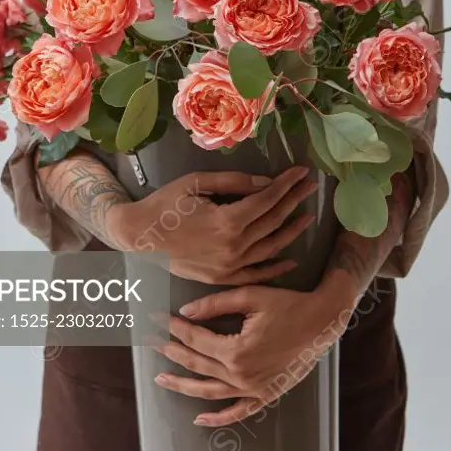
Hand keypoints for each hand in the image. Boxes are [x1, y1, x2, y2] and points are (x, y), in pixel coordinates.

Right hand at [108, 166, 317, 284]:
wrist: (140, 236)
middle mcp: (233, 247)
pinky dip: (275, 267)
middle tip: (310, 187)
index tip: (302, 172)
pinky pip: (256, 273)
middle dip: (294, 201)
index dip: (287, 184)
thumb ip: (235, 183)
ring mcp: (228, 266)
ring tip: (308, 216)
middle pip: (272, 221)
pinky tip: (290, 258)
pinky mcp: (222, 278)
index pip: (267, 200)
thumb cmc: (166, 203)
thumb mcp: (197, 183)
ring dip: (291, 231)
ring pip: (270, 248)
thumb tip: (267, 183)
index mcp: (227, 221)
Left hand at [150, 283, 354, 425]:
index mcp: (236, 350)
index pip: (196, 339)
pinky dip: (218, 418)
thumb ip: (215, 304)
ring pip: (210, 392)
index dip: (175, 328)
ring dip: (184, 386)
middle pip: (198, 365)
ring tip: (162, 379)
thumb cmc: (287, 305)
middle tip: (153, 342)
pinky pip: (238, 412)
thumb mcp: (250, 296)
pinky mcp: (265, 395)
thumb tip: (185, 312)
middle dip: (173, 352)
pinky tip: (200, 418)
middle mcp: (242, 375)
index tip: (160, 319)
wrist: (321, 321)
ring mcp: (253, 389)